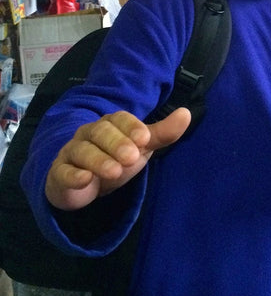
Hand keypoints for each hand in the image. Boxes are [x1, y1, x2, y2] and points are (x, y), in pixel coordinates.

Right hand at [45, 107, 191, 210]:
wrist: (83, 182)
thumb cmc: (115, 159)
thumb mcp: (141, 147)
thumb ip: (162, 133)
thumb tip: (186, 113)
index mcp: (110, 124)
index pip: (119, 118)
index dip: (131, 126)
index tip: (144, 139)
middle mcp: (89, 133)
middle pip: (100, 131)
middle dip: (116, 143)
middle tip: (131, 157)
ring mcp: (73, 152)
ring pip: (82, 151)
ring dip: (98, 160)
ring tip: (114, 171)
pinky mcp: (60, 173)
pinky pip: (63, 171)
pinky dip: (73, 175)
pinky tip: (84, 180)